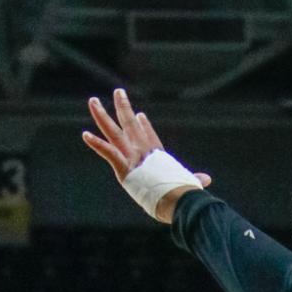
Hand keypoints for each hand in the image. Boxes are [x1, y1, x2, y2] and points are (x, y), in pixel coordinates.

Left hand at [81, 90, 208, 221]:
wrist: (179, 200)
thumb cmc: (185, 196)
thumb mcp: (188, 184)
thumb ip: (194, 180)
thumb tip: (206, 181)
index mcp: (157, 158)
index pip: (149, 137)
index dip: (143, 126)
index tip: (139, 115)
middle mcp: (144, 153)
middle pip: (130, 125)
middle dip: (123, 107)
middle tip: (118, 92)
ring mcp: (133, 158)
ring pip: (114, 132)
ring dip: (102, 116)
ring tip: (92, 100)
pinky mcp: (125, 168)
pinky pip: (108, 152)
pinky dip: (96, 144)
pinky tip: (85, 134)